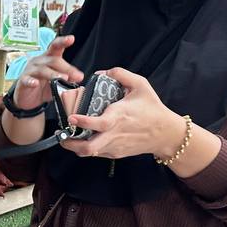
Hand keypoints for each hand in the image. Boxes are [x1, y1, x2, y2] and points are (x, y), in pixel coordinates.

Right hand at [12, 35, 83, 108]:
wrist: (27, 98)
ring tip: (62, 78)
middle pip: (53, 60)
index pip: (56, 47)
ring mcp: (30, 70)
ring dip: (53, 74)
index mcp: (49, 58)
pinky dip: (31, 81)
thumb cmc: (43, 86)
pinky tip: (35, 83)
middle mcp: (39, 61)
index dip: (62, 42)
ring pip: (42, 69)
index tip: (71, 39)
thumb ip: (68, 79)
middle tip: (77, 76)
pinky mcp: (23, 80)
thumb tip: (78, 77)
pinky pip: (27, 79)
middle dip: (66, 68)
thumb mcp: (58, 82)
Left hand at [59, 68, 186, 160]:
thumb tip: (100, 73)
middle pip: (88, 147)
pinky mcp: (115, 153)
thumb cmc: (152, 108)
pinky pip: (96, 153)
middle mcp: (115, 134)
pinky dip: (86, 147)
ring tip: (66, 137)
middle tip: (60, 134)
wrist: (166, 133)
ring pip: (89, 153)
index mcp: (120, 116)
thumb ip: (120, 74)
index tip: (71, 118)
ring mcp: (114, 146)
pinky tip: (82, 138)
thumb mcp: (141, 85)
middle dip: (70, 143)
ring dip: (74, 147)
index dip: (84, 122)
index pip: (99, 124)